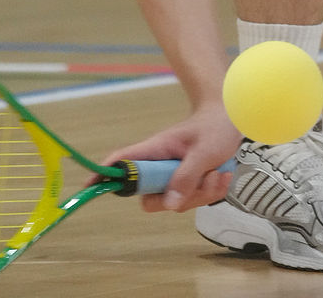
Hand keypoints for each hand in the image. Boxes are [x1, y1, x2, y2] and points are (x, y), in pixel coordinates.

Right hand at [100, 100, 240, 212]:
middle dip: (180, 198)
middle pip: (153, 197)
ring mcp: (174, 174)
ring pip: (177, 201)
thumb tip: (170, 204)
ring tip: (218, 172)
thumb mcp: (204, 152)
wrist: (231, 117)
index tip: (90, 186)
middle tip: (201, 183)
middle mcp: (161, 165)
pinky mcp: (189, 182)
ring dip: (202, 193)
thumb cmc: (214, 127)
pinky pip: (195, 199)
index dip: (105, 173)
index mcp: (156, 150)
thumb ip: (186, 177)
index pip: (123, 161)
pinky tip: (223, 173)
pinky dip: (212, 191)